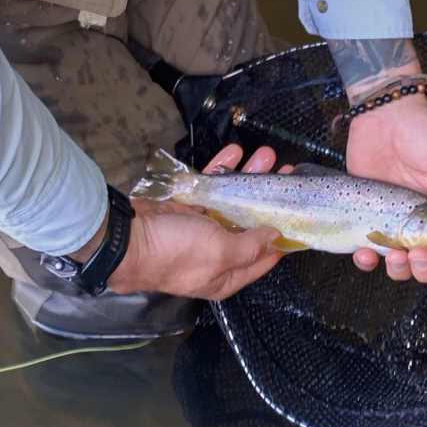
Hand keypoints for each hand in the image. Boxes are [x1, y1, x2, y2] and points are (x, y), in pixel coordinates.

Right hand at [108, 143, 284, 299]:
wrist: (126, 238)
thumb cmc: (176, 252)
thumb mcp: (219, 253)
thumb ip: (249, 246)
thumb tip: (276, 238)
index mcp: (226, 274)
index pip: (262, 258)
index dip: (282, 237)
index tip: (299, 214)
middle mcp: (216, 252)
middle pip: (250, 222)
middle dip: (269, 196)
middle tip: (286, 171)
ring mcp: (201, 228)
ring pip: (232, 200)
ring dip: (249, 176)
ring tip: (266, 155)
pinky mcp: (187, 207)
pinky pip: (210, 186)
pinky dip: (222, 169)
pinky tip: (234, 152)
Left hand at [345, 96, 426, 283]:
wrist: (382, 113)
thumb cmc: (424, 132)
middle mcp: (425, 224)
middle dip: (425, 268)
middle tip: (417, 252)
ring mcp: (396, 223)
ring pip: (400, 265)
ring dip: (398, 269)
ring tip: (393, 253)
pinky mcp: (369, 219)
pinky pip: (369, 252)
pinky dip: (366, 261)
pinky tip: (364, 252)